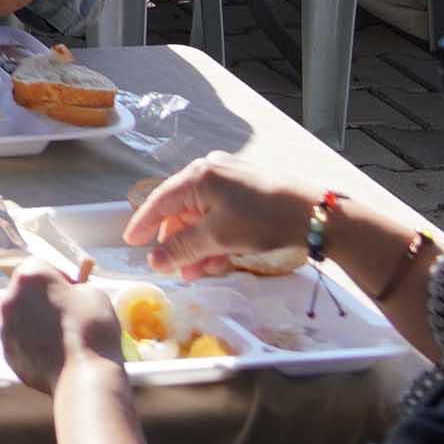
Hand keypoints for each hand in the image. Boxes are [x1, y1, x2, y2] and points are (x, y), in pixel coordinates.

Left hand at [0, 267, 130, 390]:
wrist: (85, 375)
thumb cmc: (92, 329)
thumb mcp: (94, 293)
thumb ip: (76, 286)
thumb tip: (69, 292)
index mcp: (30, 276)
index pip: (40, 265)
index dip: (58, 276)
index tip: (73, 291)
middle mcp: (9, 297)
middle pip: (25, 291)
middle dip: (42, 299)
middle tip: (66, 314)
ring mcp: (5, 326)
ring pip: (20, 316)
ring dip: (35, 321)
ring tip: (61, 338)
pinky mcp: (7, 352)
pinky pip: (19, 341)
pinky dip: (32, 344)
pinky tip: (53, 355)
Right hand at [123, 154, 324, 275]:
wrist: (312, 213)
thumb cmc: (261, 220)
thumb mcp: (218, 237)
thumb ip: (183, 249)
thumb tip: (154, 261)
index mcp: (198, 176)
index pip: (159, 201)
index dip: (143, 223)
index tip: (131, 242)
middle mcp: (209, 171)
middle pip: (181, 210)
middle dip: (177, 242)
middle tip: (174, 269)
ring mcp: (229, 179)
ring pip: (202, 215)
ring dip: (197, 245)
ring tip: (197, 273)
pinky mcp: (246, 190)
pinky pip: (219, 214)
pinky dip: (215, 236)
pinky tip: (218, 260)